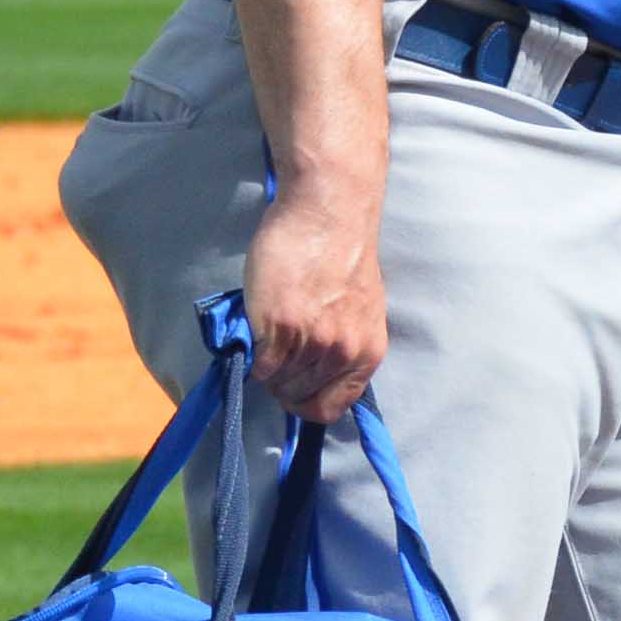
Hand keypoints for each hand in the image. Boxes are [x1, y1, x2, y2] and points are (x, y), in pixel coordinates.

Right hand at [241, 185, 388, 420]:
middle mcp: (343, 352)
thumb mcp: (359, 312)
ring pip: (277, 382)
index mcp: (367, 352)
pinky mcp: (281, 326)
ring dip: (267, 366)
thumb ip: (343, 345)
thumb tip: (317, 372)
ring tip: (269, 336)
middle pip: (299, 396)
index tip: (293, 387)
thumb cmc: (340, 255)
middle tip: (275, 354)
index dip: (306, 402)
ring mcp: (312, 341)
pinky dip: (252, 356)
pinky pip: (260, 365)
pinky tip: (258, 332)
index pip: (331, 408)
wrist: (327, 212)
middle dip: (282, 382)